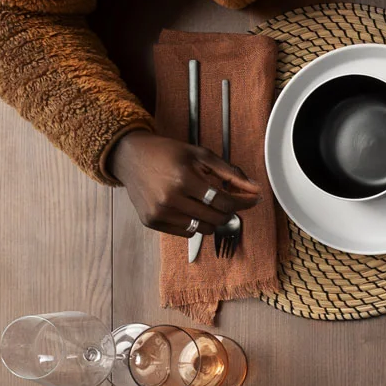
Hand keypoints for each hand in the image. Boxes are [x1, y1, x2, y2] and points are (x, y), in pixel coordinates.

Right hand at [107, 129, 258, 235]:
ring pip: (204, 229)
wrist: (129, 156)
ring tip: (206, 202)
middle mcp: (170, 199)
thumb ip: (230, 172)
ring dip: (213, 218)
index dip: (244, 202)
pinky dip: (195, 223)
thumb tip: (255, 188)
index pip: (225, 202)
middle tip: (227, 199)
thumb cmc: (166, 153)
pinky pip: (187, 232)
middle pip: (217, 218)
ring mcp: (160, 213)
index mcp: (184, 179)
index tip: (253, 199)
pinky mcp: (152, 222)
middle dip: (229, 210)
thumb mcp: (200, 155)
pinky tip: (189, 207)